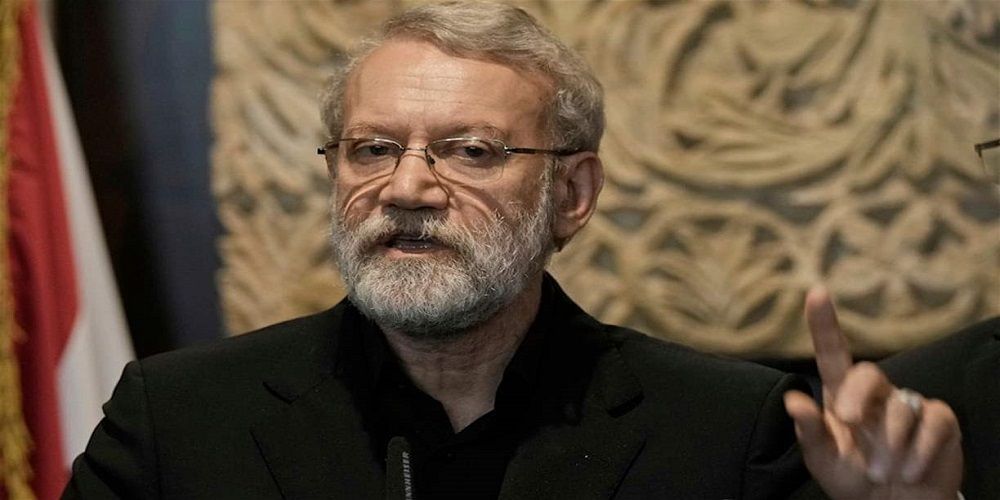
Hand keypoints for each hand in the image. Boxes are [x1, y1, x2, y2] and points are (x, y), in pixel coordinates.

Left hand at [784, 286, 962, 499]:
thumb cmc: (854, 478)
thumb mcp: (823, 460)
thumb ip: (809, 431)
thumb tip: (792, 400)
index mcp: (841, 395)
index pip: (833, 353)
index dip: (824, 323)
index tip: (816, 292)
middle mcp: (875, 394)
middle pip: (868, 374)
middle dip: (858, 397)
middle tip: (850, 424)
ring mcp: (909, 405)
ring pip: (901, 407)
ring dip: (890, 444)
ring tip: (882, 471)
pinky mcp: (940, 421)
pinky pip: (933, 422)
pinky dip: (920, 451)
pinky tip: (910, 470)